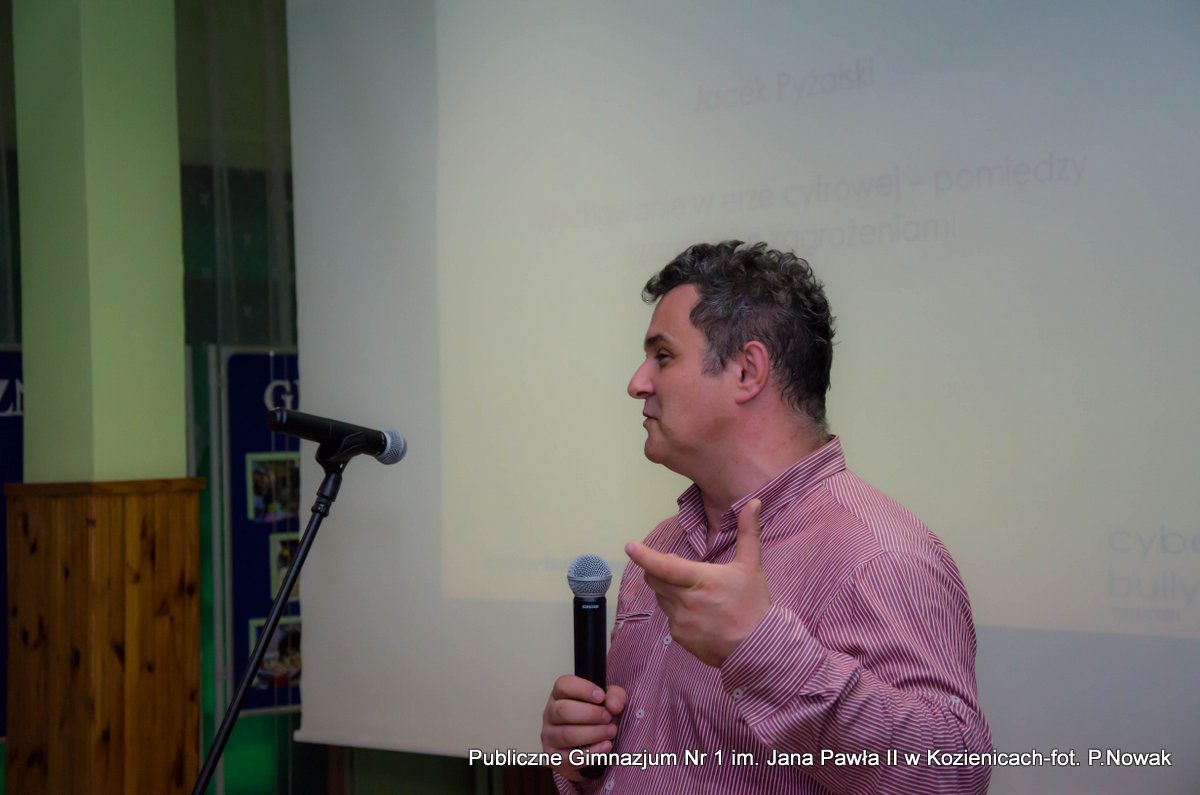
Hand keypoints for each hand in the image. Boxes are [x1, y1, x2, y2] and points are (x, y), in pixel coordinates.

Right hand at [540, 675, 627, 781]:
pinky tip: (605, 747)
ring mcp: (549, 736)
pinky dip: (591, 753)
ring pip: (567, 735)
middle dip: (591, 714)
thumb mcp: (608, 701)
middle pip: (563, 710)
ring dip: (594, 734)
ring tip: (611, 732)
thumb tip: (613, 706)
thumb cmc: (596, 719)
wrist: (590, 747)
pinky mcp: (554, 758)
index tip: (601, 696)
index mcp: (559, 695)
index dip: (583, 689)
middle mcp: (550, 714)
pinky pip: (570, 757)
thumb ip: (615, 696)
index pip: (563, 685)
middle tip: (608, 718)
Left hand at [625, 498, 770, 667]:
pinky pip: (669, 616)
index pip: (664, 566)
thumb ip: (748, 532)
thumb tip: (753, 502)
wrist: (757, 648)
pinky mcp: (679, 637)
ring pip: (661, 597)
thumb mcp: (752, 566)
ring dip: (668, 589)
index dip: (644, 556)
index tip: (630, 546)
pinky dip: (676, 609)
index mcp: (701, 580)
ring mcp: (681, 621)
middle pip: (655, 580)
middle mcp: (686, 601)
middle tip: (675, 565)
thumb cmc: (753, 604)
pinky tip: (697, 612)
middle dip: (658, 569)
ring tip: (693, 591)